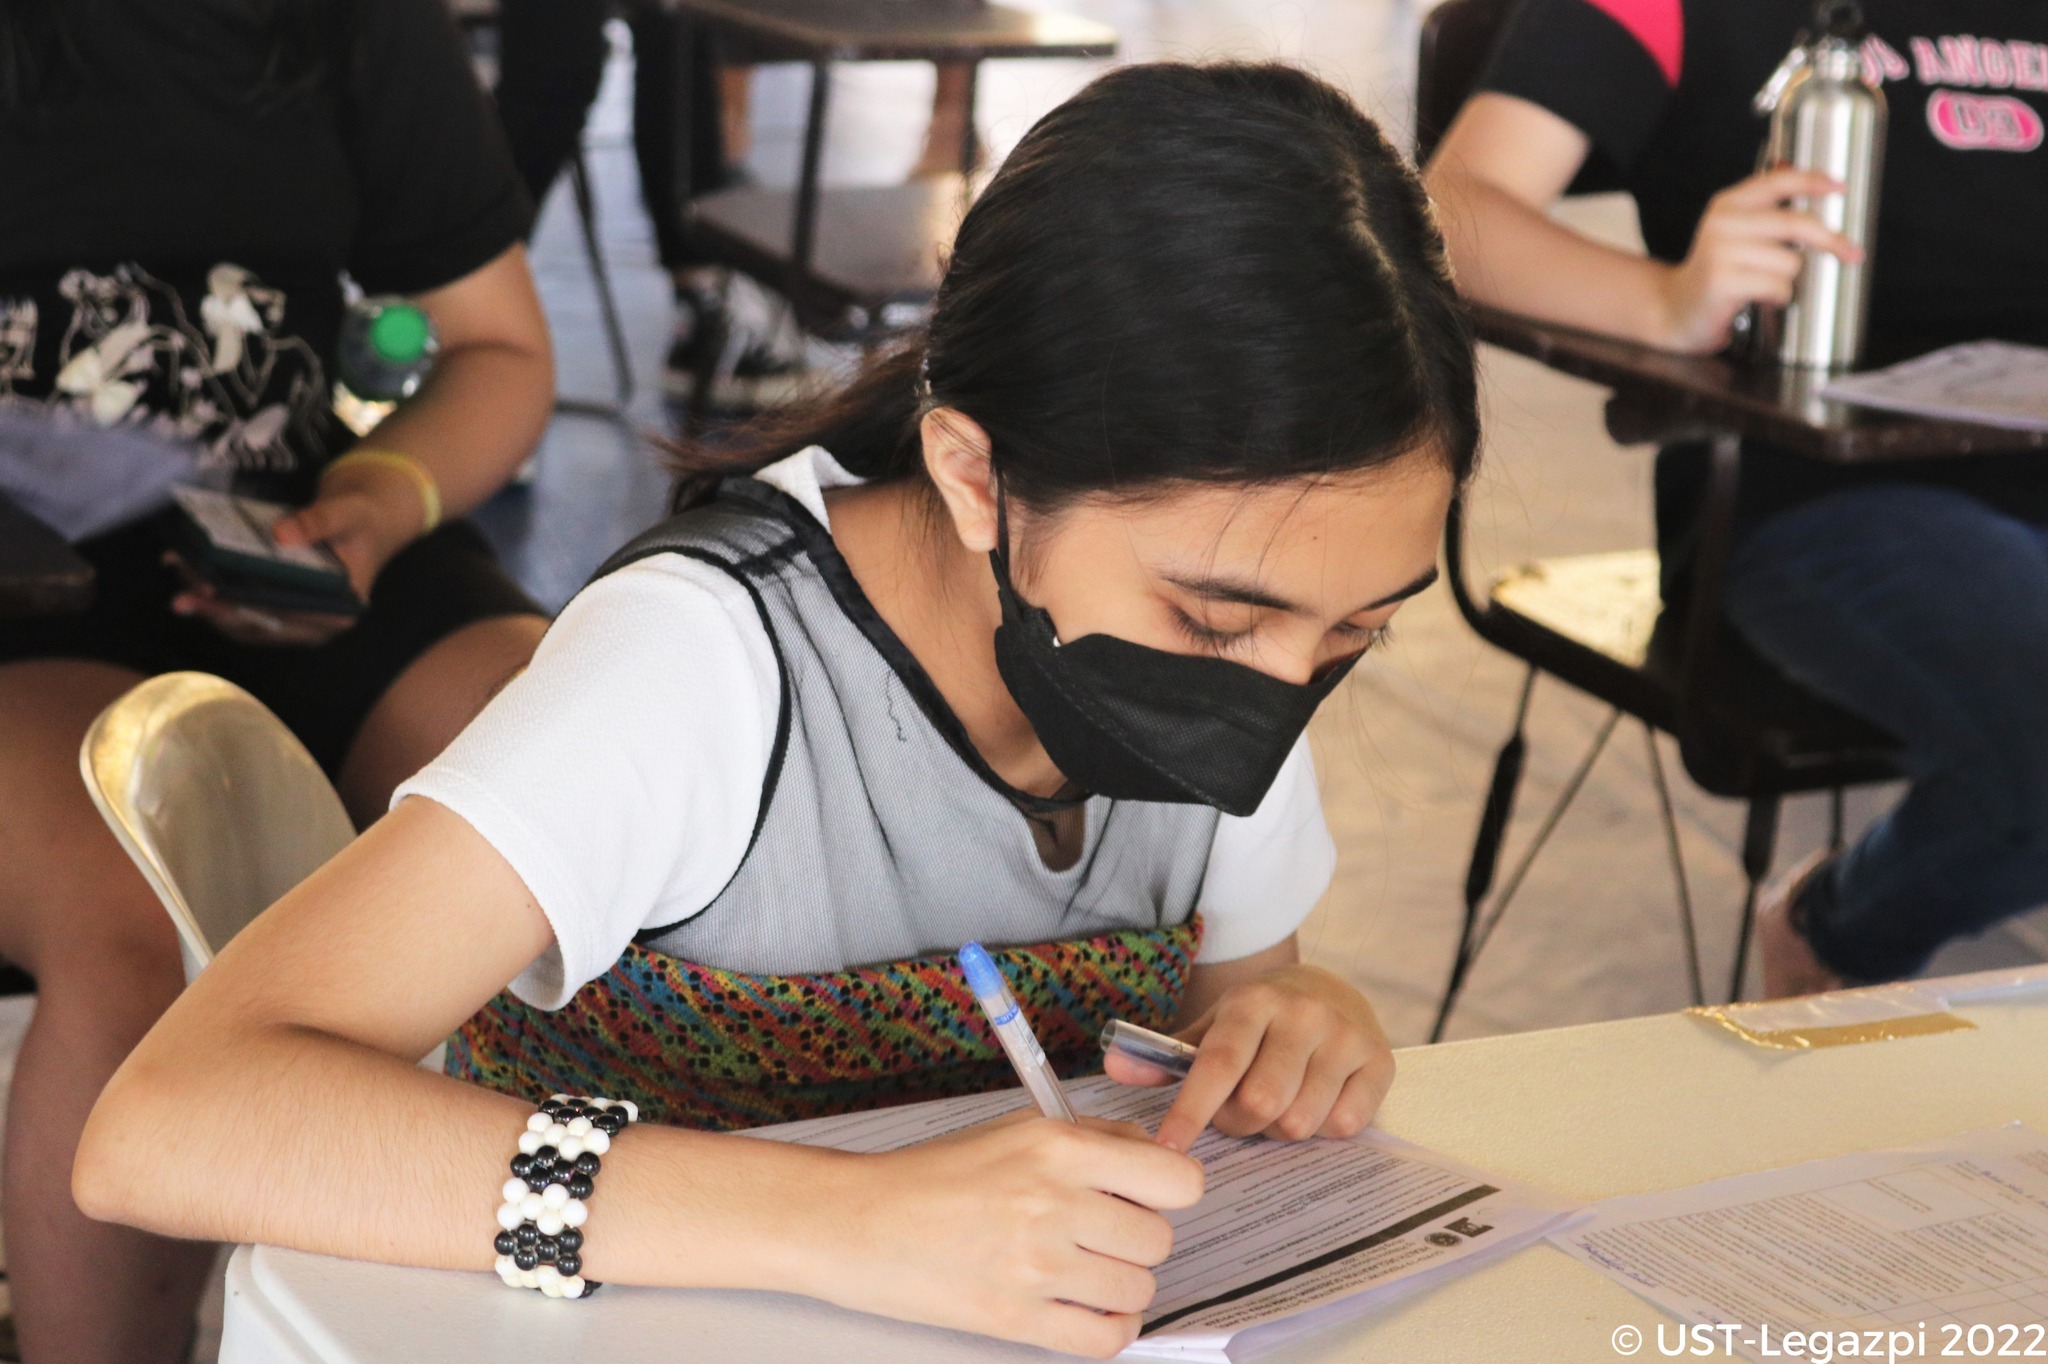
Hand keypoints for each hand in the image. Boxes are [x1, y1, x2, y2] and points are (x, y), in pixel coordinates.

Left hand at [168, 460, 427, 646]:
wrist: (363, 520)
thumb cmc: (359, 519)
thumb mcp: (346, 513)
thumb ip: (318, 522)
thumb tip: (280, 533)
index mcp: (339, 611)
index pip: (287, 616)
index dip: (248, 606)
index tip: (213, 592)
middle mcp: (317, 626)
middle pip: (259, 625)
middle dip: (217, 610)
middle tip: (182, 594)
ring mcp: (297, 623)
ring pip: (245, 624)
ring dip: (209, 607)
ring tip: (180, 579)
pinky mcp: (280, 614)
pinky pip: (243, 614)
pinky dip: (216, 600)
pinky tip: (190, 577)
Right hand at [817, 1115, 1203, 1358]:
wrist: (859, 1223)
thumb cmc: (932, 1175)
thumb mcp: (1016, 1130)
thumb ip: (1093, 1140)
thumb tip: (1153, 1160)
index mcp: (1058, 1148)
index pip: (1177, 1181)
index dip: (1171, 1193)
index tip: (1151, 1198)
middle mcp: (1055, 1203)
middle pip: (1159, 1240)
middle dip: (1137, 1240)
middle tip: (1101, 1236)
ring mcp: (1037, 1265)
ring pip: (1138, 1289)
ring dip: (1121, 1286)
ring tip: (1084, 1272)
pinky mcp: (1017, 1319)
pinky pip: (1106, 1338)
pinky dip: (1109, 1329)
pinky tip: (1086, 1310)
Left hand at [1110, 965, 1393, 1153]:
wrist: (1329, 990)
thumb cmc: (1258, 1022)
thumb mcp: (1210, 1028)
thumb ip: (1164, 1056)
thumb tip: (1113, 1068)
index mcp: (1252, 1002)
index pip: (1218, 1063)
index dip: (1192, 1109)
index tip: (1169, 1147)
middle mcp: (1302, 1014)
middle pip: (1260, 1103)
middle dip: (1240, 1123)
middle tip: (1239, 1112)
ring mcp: (1345, 1036)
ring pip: (1300, 1121)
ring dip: (1281, 1129)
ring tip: (1280, 1103)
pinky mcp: (1380, 1060)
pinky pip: (1344, 1126)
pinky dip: (1323, 1128)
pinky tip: (1317, 1101)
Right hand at [1656, 167, 1864, 353]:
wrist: (1678, 309)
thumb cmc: (1716, 272)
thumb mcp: (1736, 233)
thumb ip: (1766, 209)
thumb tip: (1806, 180)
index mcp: (1728, 204)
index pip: (1777, 181)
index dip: (1812, 181)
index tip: (1840, 187)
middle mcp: (1722, 223)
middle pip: (1794, 223)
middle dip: (1829, 240)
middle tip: (1849, 252)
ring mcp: (1720, 252)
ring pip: (1790, 261)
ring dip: (1790, 278)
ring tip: (1769, 283)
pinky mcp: (1722, 281)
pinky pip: (1777, 286)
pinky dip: (1779, 296)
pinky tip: (1763, 297)